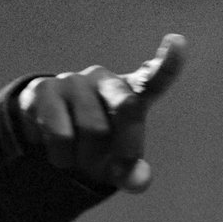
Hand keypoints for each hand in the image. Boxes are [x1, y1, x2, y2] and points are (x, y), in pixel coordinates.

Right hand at [15, 32, 186, 192]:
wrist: (48, 135)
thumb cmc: (95, 146)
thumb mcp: (116, 165)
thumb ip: (132, 174)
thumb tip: (138, 180)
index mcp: (131, 92)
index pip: (155, 77)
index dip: (168, 61)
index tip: (177, 42)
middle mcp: (105, 79)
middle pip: (128, 106)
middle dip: (127, 145)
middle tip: (119, 170)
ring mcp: (74, 80)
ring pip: (93, 128)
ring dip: (86, 156)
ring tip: (79, 155)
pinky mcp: (44, 89)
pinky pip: (61, 133)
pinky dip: (63, 156)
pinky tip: (59, 150)